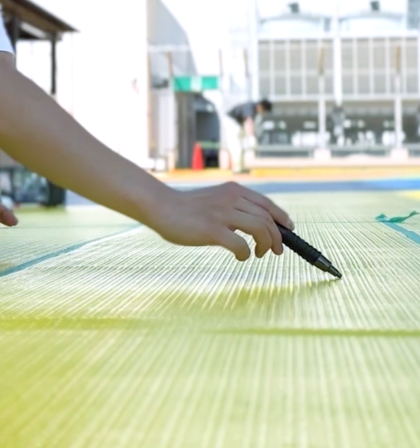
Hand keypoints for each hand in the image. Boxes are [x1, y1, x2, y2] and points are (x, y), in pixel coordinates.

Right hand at [149, 181, 293, 260]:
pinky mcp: (211, 229)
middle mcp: (231, 199)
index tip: (288, 229)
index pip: (267, 204)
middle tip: (275, 251)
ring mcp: (222, 213)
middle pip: (267, 218)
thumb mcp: (214, 199)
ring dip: (266, 245)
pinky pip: (240, 244)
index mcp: (233, 190)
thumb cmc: (185, 208)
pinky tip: (241, 257)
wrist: (161, 206)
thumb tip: (254, 225)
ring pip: (260, 229)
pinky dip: (245, 254)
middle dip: (277, 237)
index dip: (282, 218)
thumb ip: (232, 206)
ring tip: (259, 254)